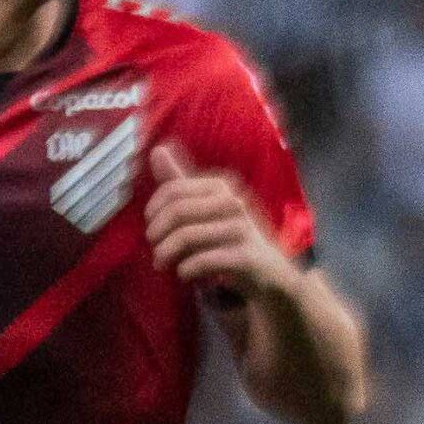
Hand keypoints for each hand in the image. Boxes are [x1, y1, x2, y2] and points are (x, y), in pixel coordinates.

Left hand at [145, 143, 298, 303]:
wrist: (271, 273)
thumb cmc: (232, 238)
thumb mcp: (205, 207)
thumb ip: (180, 182)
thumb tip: (157, 150)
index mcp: (221, 187)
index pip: (173, 189)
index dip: (153, 209)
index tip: (152, 226)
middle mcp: (234, 203)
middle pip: (177, 211)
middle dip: (157, 232)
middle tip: (155, 248)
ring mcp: (242, 230)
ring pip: (186, 236)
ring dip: (166, 253)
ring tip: (162, 263)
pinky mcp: (246, 257)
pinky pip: (203, 260)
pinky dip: (185, 269)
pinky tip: (183, 273)